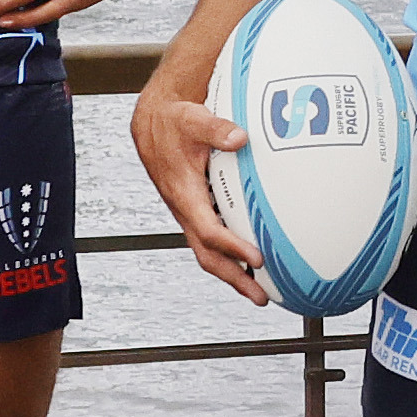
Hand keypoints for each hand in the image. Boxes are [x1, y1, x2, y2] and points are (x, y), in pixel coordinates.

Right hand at [132, 81, 268, 304]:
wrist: (153, 123)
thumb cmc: (174, 122)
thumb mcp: (194, 119)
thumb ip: (216, 128)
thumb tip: (240, 137)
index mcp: (184, 194)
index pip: (209, 230)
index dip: (232, 247)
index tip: (256, 259)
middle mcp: (186, 209)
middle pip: (208, 254)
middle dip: (234, 278)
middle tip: (261, 297)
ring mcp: (191, 212)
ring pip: (210, 251)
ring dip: (234, 273)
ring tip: (263, 291)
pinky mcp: (197, 209)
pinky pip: (214, 239)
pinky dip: (232, 255)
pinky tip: (254, 261)